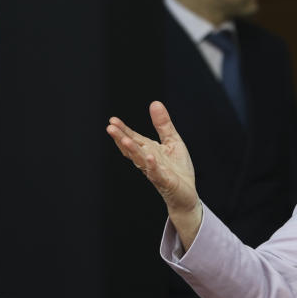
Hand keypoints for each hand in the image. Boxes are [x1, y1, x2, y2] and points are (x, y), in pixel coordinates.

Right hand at [107, 101, 201, 246]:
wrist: (186, 194)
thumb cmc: (177, 169)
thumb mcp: (172, 141)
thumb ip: (163, 124)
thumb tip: (155, 103)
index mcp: (148, 150)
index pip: (133, 138)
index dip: (123, 130)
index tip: (112, 120)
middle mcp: (148, 161)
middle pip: (132, 148)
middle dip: (121, 138)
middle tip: (110, 127)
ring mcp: (155, 172)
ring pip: (141, 160)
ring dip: (133, 150)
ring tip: (124, 139)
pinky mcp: (165, 181)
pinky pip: (157, 173)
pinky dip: (152, 165)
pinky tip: (149, 157)